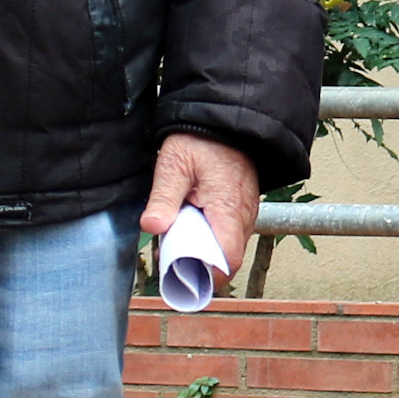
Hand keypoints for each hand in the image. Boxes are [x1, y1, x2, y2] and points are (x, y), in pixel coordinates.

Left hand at [143, 130, 259, 268]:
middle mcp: (244, 216)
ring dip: (204, 252)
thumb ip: (164, 197)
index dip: (208, 277)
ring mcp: (246, 213)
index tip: (181, 278)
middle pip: (226, 259)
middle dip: (199, 267)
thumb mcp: (174, 164)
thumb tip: (152, 227)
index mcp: (228, 210)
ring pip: (228, 248)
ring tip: (175, 245)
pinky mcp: (242, 208)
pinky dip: (211, 238)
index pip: (227, 260)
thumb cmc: (201, 140)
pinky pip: (229, 234)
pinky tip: (190, 229)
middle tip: (169, 262)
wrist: (224, 120)